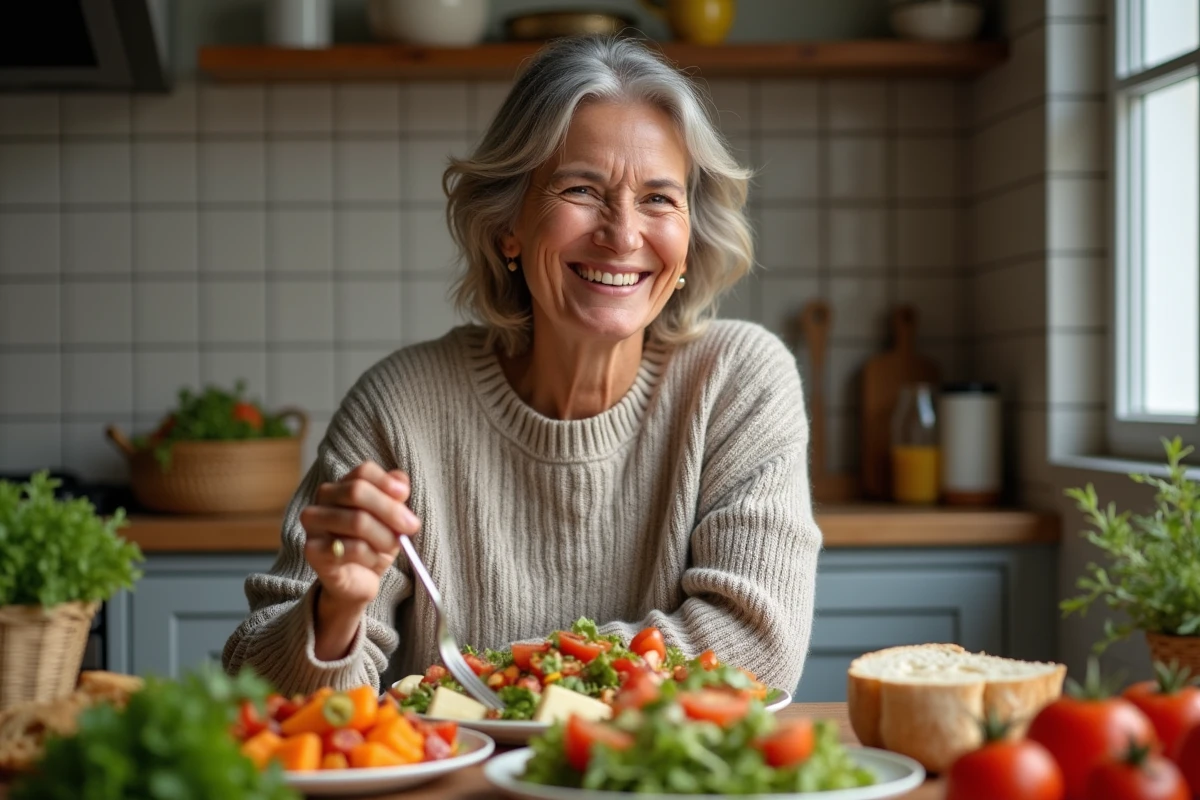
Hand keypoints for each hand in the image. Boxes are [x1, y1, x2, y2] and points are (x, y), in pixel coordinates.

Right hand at [300, 462, 419, 610]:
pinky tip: (372, 561)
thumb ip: (395, 497)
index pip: (363, 472)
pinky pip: (352, 548)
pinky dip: (371, 556)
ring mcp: (314, 523)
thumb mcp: (391, 518)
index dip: (386, 482)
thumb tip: (401, 483)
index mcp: (343, 485)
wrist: (358, 580)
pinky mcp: (313, 550)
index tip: (404, 495)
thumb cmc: (374, 543)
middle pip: (357, 491)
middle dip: (390, 510)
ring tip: (391, 548)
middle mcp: (323, 499)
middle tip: (411, 527)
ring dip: (384, 537)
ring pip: (357, 521)